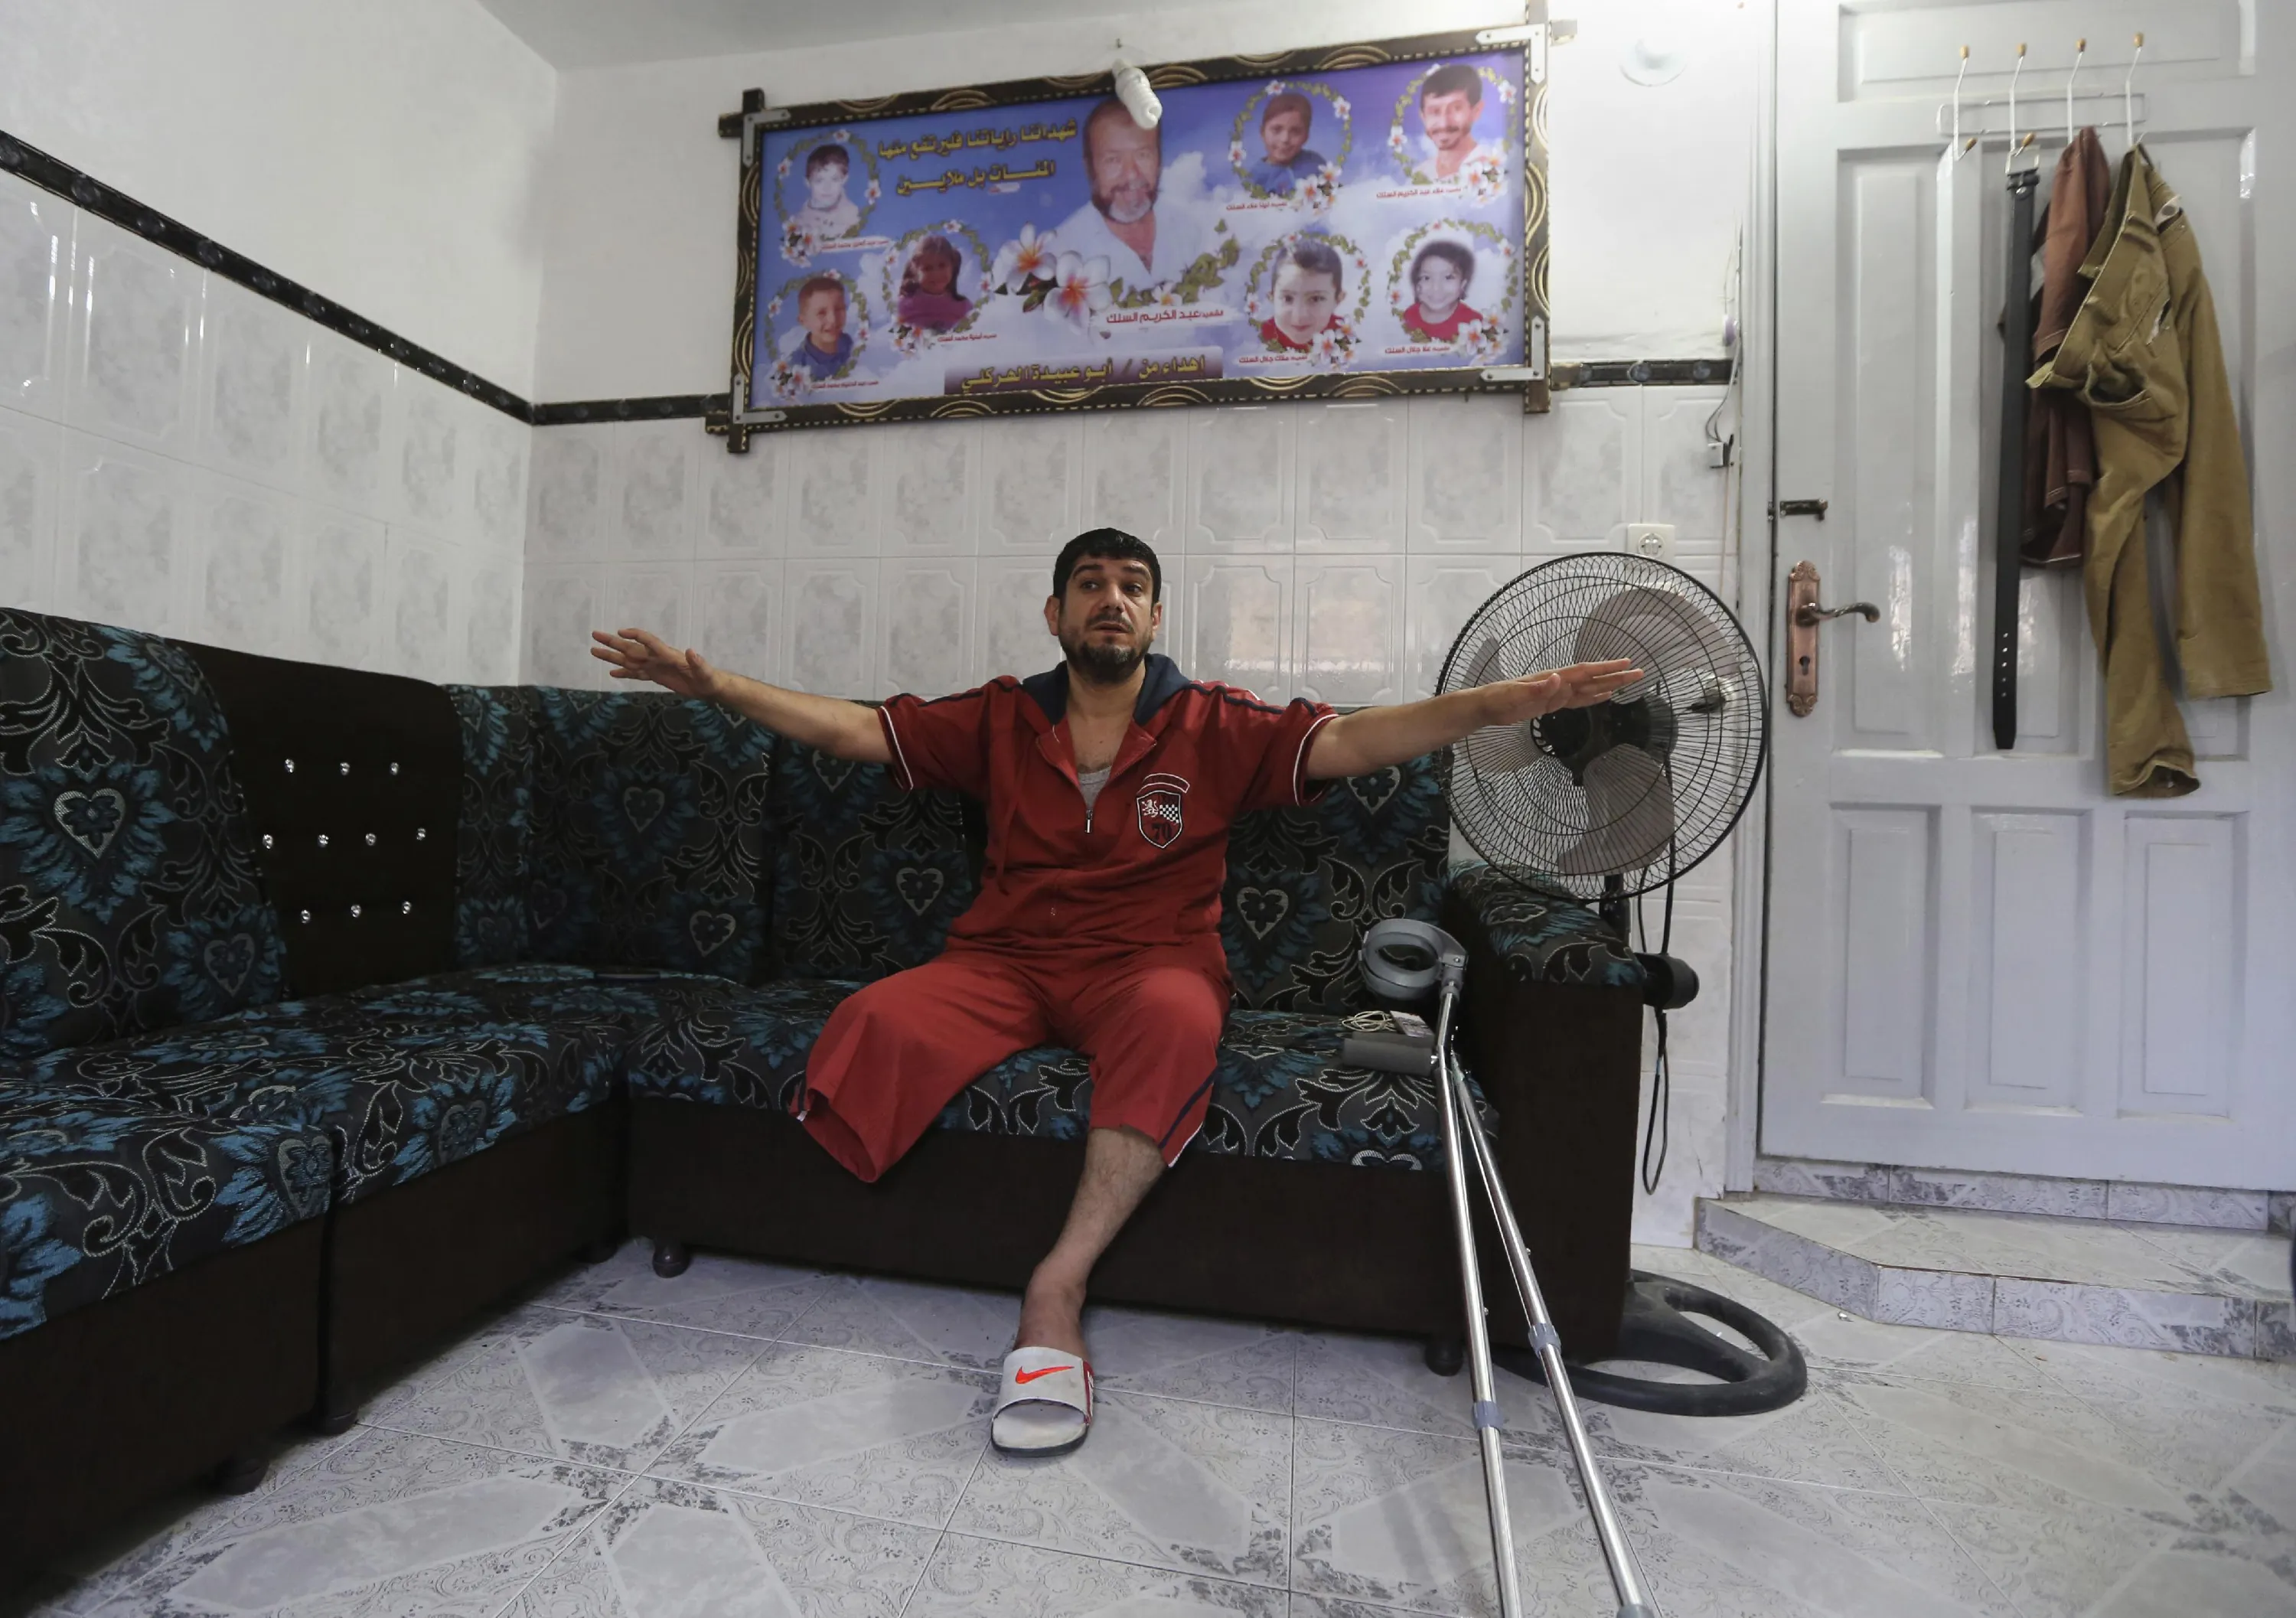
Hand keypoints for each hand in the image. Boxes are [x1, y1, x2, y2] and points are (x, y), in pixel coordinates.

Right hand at [590, 628, 724, 700]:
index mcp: (669, 655)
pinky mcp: (656, 676)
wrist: (711, 687)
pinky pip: (636, 674)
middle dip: (613, 642)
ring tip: (594, 651)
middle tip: (595, 634)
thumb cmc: (710, 679)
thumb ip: (697, 662)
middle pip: (631, 648)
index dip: (635, 636)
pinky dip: (624, 673)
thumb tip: (690, 650)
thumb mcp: (705, 672)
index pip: (649, 641)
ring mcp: (655, 667)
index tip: (620, 632)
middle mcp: (658, 658)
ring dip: (612, 656)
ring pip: (629, 660)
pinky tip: (612, 673)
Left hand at [1477, 658, 1642, 724]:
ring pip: (1589, 688)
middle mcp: (1558, 683)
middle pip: (1592, 678)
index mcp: (1552, 679)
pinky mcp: (1552, 703)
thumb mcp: (1514, 695)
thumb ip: (1536, 688)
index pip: (1585, 671)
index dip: (1605, 668)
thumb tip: (1557, 678)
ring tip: (1629, 680)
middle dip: (1616, 674)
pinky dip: (1593, 698)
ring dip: (1609, 684)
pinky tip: (1605, 695)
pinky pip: (1578, 700)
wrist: (1486, 705)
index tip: (1626, 663)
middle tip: (1639, 672)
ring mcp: (1556, 693)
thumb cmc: (1498, 699)